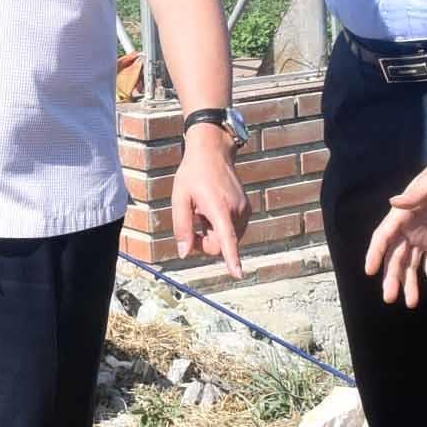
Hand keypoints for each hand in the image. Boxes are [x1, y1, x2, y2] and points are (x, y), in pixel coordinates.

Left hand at [172, 129, 248, 276]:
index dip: (232, 258)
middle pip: (220, 246)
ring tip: (202, 212)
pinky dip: (220, 228)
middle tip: (192, 224)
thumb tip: (184, 253)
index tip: (238, 274)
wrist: (213, 151)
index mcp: (219, 208)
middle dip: (205, 243)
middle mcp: (236, 211)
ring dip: (212, 234)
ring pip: (227, 240)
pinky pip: (232, 231)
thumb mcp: (179, 198)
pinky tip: (212, 210)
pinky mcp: (247, 210)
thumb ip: (181, 227)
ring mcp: (244, 210)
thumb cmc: (192, 174)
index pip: (226, 239)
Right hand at [365, 155, 426, 305]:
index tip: (369, 271)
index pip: (383, 238)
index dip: (375, 254)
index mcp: (399, 217)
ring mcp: (420, 240)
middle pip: (395, 258)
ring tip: (411, 303)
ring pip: (410, 267)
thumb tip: (395, 202)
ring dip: (409, 284)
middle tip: (390, 298)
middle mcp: (406, 231)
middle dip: (392, 278)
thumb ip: (414, 195)